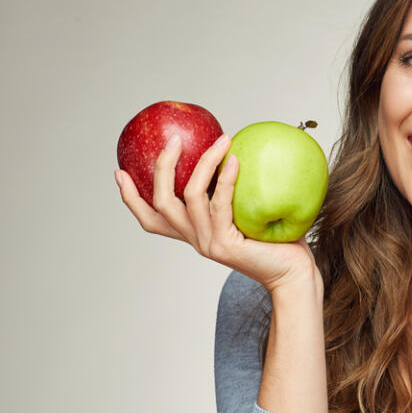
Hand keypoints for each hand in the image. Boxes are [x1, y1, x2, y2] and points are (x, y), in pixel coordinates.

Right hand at [114, 134, 321, 295]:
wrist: (293, 273)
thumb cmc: (276, 241)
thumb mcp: (246, 213)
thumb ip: (232, 193)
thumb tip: (233, 151)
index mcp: (194, 234)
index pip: (151, 219)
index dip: (130, 197)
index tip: (118, 171)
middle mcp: (195, 240)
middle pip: (161, 203)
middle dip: (162, 168)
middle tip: (175, 141)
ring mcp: (208, 243)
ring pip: (190, 196)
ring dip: (204, 162)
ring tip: (222, 140)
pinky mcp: (226, 245)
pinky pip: (220, 204)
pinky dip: (225, 179)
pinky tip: (235, 160)